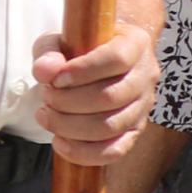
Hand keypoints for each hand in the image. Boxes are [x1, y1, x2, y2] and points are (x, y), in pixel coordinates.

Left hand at [30, 21, 159, 165]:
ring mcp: (144, 107)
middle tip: (45, 96)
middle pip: (110, 97)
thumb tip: (45, 72)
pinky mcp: (135, 131)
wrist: (98, 60)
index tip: (55, 79)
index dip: (82, 71)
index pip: (116, 59)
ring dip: (70, 126)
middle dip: (67, 101)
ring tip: (46, 114)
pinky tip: (60, 142)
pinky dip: (84, 152)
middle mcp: (146, 76)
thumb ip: (49, 51)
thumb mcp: (59, 40)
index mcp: (135, 44)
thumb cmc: (78, 48)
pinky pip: (115, 150)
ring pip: (111, 126)